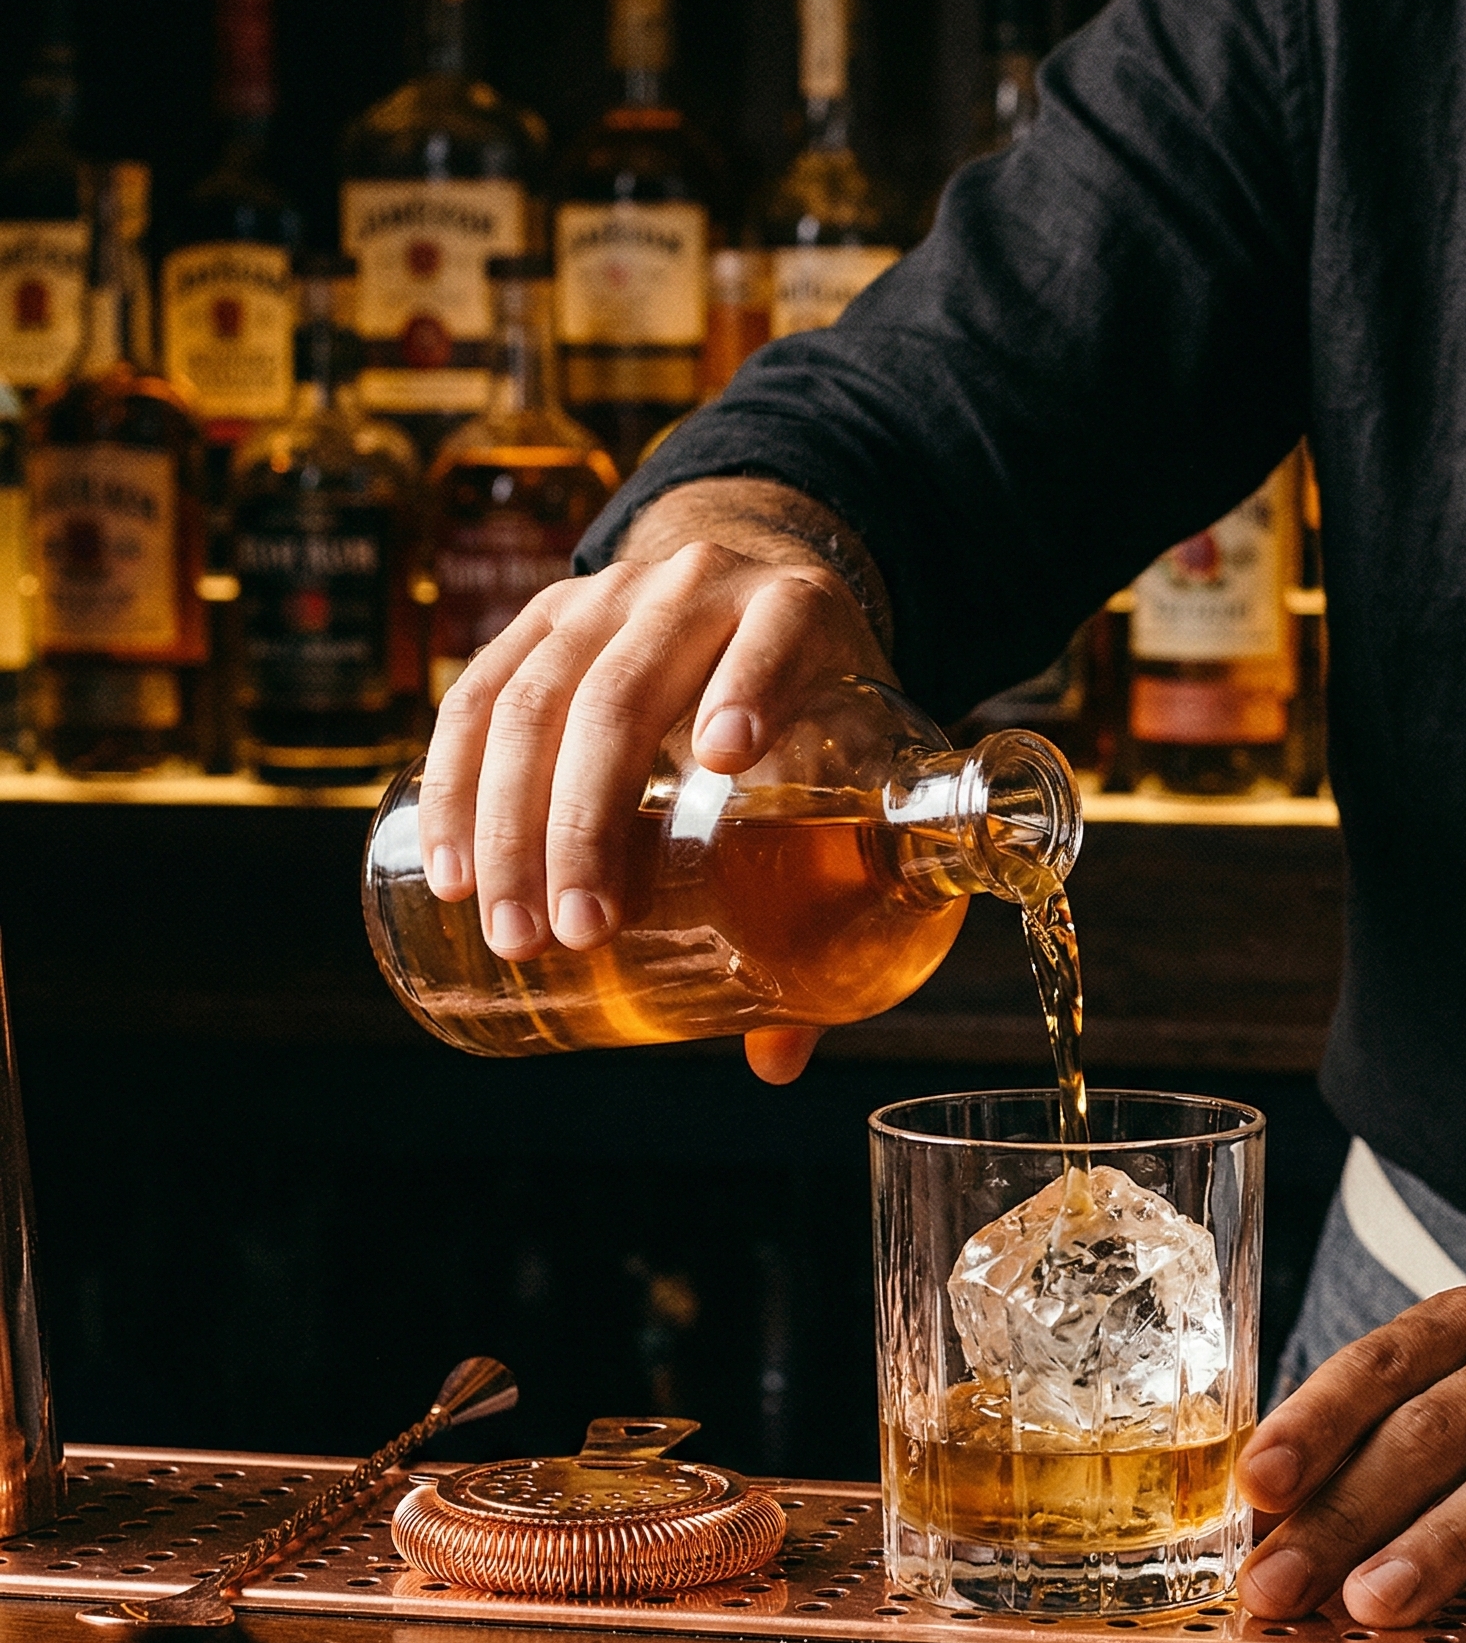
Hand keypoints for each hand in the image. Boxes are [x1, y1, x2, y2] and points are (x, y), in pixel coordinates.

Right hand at [413, 478, 893, 1084]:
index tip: (724, 758)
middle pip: (625, 695)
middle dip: (588, 820)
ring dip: (506, 823)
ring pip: (533, 700)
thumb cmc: (813, 710)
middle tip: (578, 934)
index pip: (777, 635)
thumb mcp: (845, 768)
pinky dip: (451, 786)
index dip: (751, 687)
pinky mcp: (539, 617)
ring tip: (509, 928)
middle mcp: (698, 585)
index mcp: (798, 610)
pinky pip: (474, 697)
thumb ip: (826, 900)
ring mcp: (607, 595)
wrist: (748, 593)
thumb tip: (778, 1057)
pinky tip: (444, 868)